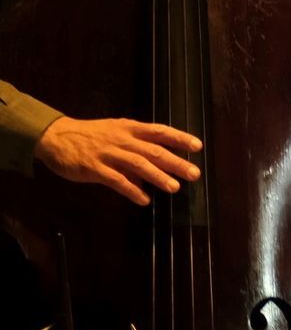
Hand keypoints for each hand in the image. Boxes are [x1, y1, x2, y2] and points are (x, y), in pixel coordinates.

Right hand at [35, 117, 202, 204]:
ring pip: (138, 165)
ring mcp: (108, 153)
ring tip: (174, 188)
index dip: (179, 138)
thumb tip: (156, 172)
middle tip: (194, 173)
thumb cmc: (91, 136)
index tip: (198, 146)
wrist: (54, 136)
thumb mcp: (116, 135)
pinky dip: (132, 190)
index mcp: (129, 129)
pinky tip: (144, 199)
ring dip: (158, 177)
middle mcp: (122, 140)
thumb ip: (137, 150)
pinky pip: (116, 181)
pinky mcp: (94, 168)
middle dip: (176, 162)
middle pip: (153, 151)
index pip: (159, 131)